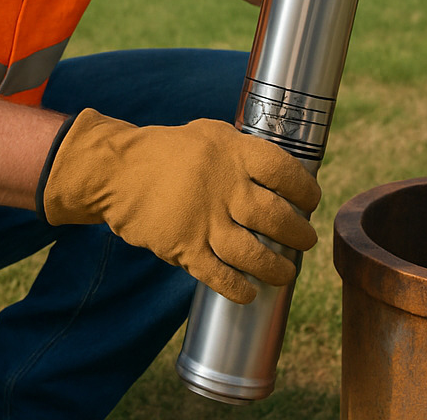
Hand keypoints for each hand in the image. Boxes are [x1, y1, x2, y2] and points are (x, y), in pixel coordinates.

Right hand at [40, 109, 320, 302]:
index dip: (305, 189)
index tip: (311, 201)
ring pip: (253, 253)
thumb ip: (243, 152)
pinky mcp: (183, 247)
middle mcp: (223, 187)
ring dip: (276, 268)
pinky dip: (238, 288)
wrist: (115, 171)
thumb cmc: (167, 151)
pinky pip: (219, 276)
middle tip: (304, 240)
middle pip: (276, 217)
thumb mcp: (209, 133)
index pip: (284, 172)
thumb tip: (281, 174)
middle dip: (299, 234)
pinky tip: (248, 292)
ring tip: (285, 272)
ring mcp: (203, 220)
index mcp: (232, 153)